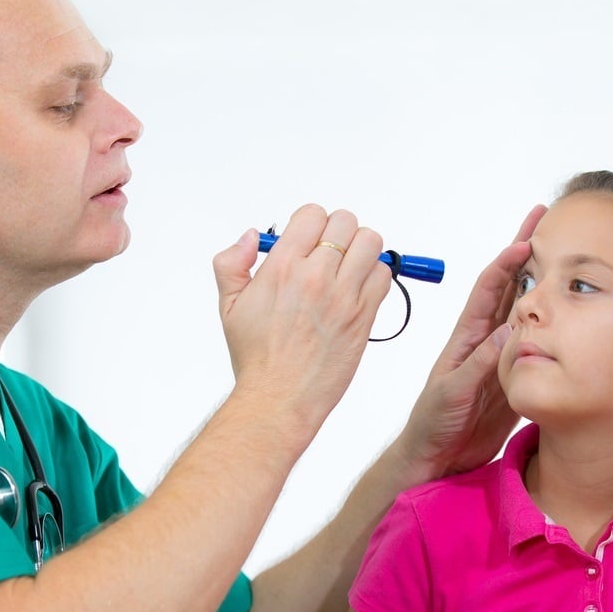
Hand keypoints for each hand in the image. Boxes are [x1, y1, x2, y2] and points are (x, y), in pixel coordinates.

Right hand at [212, 204, 392, 431]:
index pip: (312, 214)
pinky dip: (375, 276)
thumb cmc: (256, 357)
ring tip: (348, 268)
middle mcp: (314, 276)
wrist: (278, 397)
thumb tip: (252, 236)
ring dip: (361, 249)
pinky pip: (384, 275)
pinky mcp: (363, 316)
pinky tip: (357, 290)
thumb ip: (232, 263)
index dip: (310, 223)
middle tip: (329, 253)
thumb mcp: (228, 306)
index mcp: (281, 267)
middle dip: (337, 233)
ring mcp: (343, 296)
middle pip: (345, 222)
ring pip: (371, 242)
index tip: (307, 241)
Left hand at [388, 205, 545, 481]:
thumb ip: (481, 363)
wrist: (434, 458)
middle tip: (549, 222)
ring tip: (567, 255)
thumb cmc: (432, 422)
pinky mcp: (514, 377)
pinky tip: (571, 313)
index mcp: (466, 336)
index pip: (490, 288)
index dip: (508, 261)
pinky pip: (537, 346)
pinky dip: (553, 327)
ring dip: (544, 283)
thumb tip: (511, 330)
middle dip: (528, 254)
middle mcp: (485, 340)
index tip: (529, 237)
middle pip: (512, 288)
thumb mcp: (454, 391)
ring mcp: (501, 357)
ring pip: (527, 313)